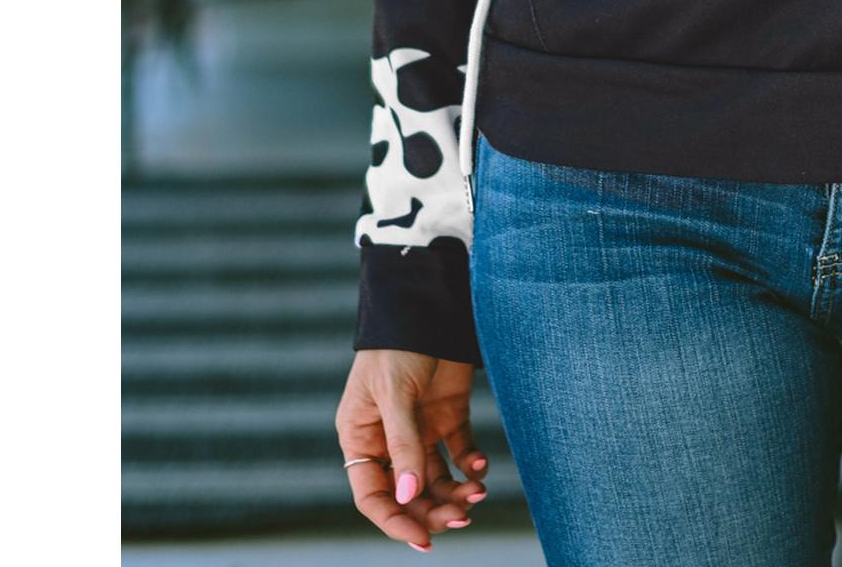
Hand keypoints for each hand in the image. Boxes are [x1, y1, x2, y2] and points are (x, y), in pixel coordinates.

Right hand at [336, 349, 489, 549]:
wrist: (430, 302)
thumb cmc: (399, 344)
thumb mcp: (395, 393)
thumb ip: (403, 444)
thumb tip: (408, 498)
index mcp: (361, 436)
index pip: (372, 494)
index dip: (394, 520)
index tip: (421, 539)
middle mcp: (389, 439)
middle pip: (408, 493)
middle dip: (432, 510)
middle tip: (460, 518)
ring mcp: (420, 428)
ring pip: (435, 479)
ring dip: (454, 493)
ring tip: (476, 493)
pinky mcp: (448, 414)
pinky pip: (459, 452)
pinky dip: (470, 465)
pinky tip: (480, 467)